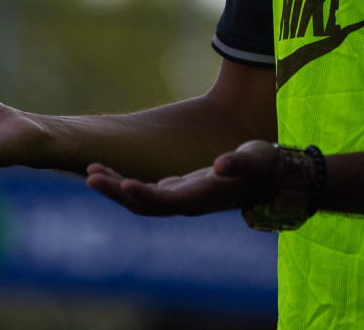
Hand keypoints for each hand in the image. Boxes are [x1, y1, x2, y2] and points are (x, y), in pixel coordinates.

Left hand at [84, 140, 280, 216]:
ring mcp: (182, 198)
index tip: (122, 185)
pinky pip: (146, 193)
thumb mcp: (256, 158)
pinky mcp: (180, 190)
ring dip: (116, 189)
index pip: (166, 201)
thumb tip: (222, 164)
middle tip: (90, 176)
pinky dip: (126, 185)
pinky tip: (110, 175)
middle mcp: (188, 203)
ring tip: (91, 173)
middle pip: (145, 205)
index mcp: (202, 196)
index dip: (144, 195)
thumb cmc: (265, 165)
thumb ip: (239, 161)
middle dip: (117, 192)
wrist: (273, 179)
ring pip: (142, 200)